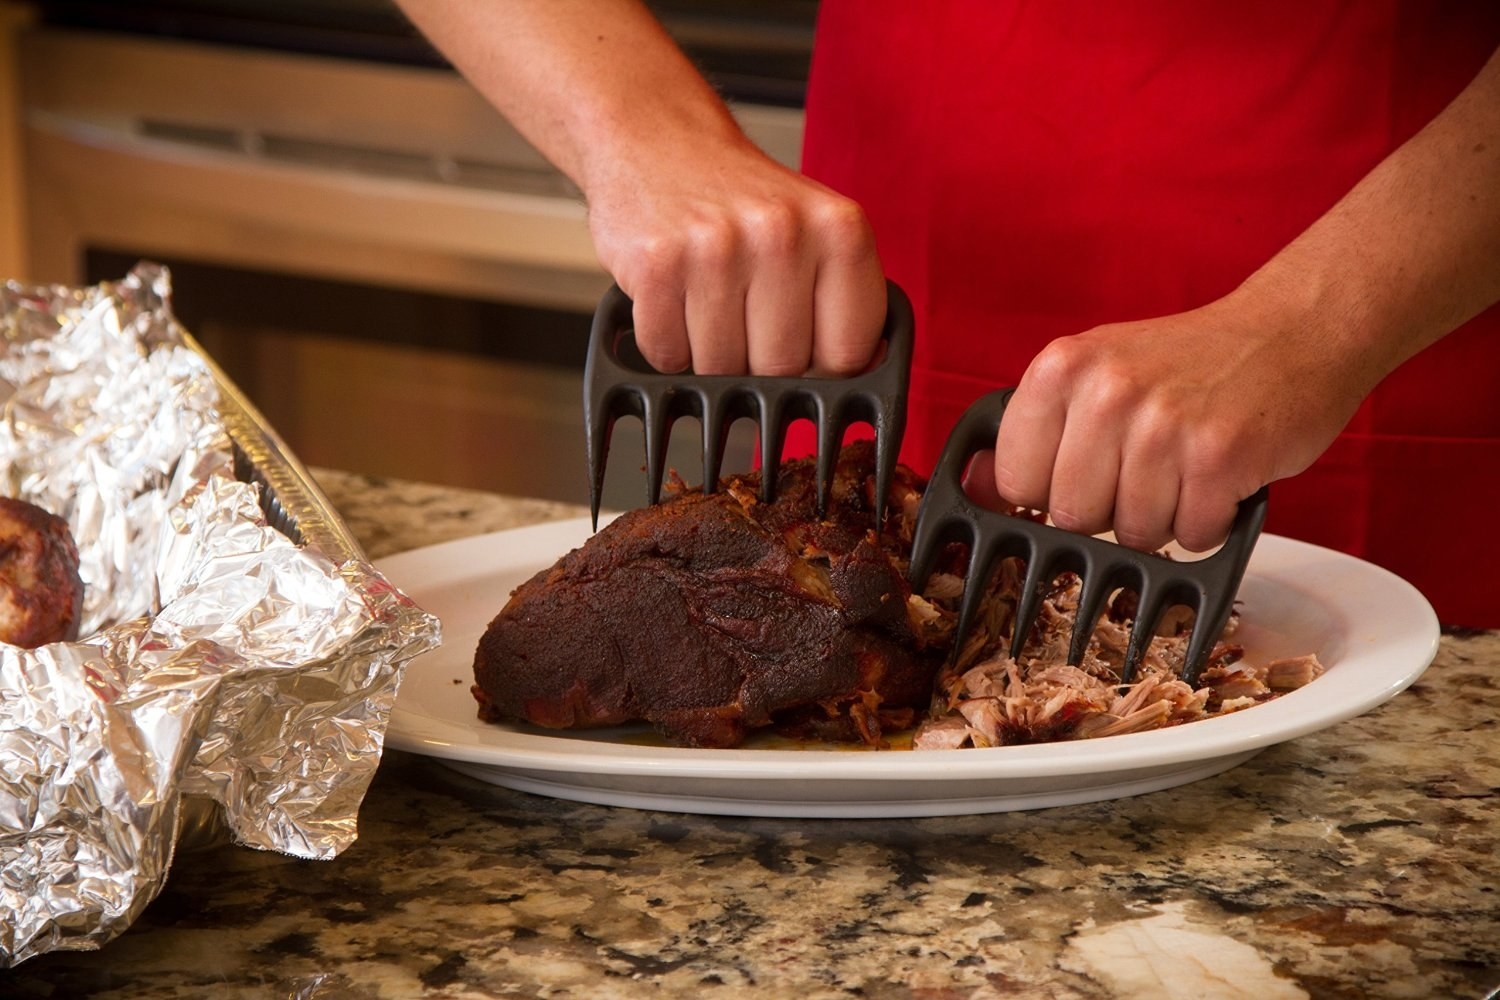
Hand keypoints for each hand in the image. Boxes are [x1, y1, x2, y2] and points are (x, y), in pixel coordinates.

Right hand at [585, 137, 887, 376]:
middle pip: (783, 370)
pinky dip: (667, 343)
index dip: (823, 367)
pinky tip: (675, 298)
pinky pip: (668, 356)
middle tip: (746, 314)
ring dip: (710, 355)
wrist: (656, 137)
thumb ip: (846, 300)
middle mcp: (782, 234)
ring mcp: (715, 250)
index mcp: (840, 228)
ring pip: (722, 371)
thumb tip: (863, 370)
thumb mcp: (817, 230)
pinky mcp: (656, 265)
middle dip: (761, 361)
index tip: (806, 346)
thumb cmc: (741, 200)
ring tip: (708, 299)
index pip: (848, 355)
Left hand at [985, 295, 1375, 552]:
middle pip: (1073, 518)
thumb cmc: (1191, 361)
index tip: (1083, 472)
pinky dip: (1211, 520)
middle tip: (1147, 466)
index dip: (1050, 492)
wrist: (1292, 331)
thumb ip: (1034, 432)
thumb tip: (975, 489)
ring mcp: (1163, 425)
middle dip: (1111, 510)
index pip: (1016, 481)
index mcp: (1061, 369)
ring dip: (1167, 516)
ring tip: (1187, 465)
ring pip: (1135, 534)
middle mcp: (1106, 392)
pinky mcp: (1220, 455)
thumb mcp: (1095, 374)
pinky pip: (1193, 535)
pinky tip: (1220, 475)